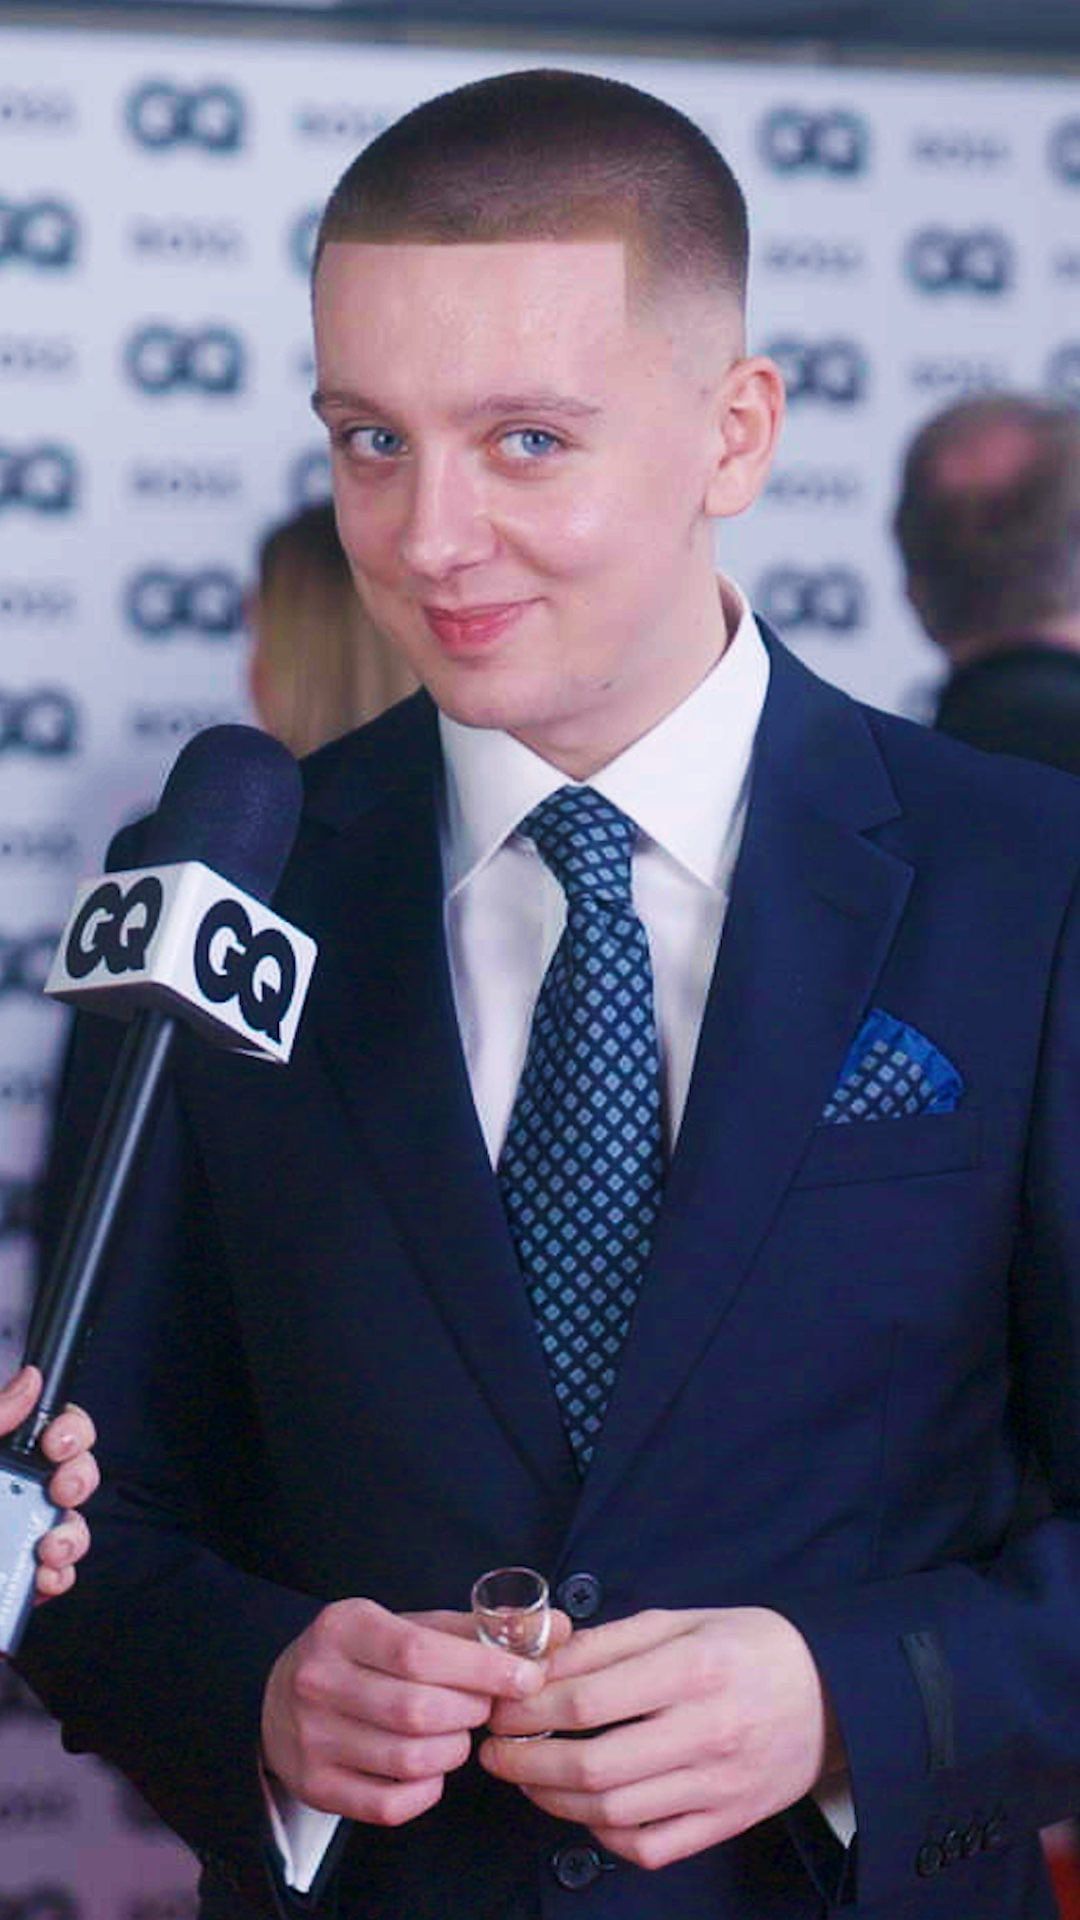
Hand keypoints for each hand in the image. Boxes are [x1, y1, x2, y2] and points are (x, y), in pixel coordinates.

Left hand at [0, 1365, 97, 1601]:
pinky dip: (59, 1576)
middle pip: (76, 1471)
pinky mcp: (15, 1580)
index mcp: (0, 1455)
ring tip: (50, 1550)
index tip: (55, 1444)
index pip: (53, 1428)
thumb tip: (29, 1378)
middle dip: (81, 1480)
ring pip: (73, 1524)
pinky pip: (57, 1573)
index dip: (70, 1429)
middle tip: (60, 1492)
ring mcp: (16, 1535)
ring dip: (73, 1535)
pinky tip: (43, 1579)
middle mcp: (12, 1490)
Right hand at [262, 1598, 569, 1827]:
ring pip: (410, 1758)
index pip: (419, 1652)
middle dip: (471, 1711)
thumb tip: (556, 1627)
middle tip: (486, 1705)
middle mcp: (319, 1681)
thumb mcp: (407, 1625)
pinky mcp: (315, 1786)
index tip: (527, 1676)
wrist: (279, 1696)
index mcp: (343, 1627)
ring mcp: (312, 1738)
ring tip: (456, 1731)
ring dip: (454, 1749)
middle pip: (419, 1710)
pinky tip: (430, 1766)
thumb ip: (478, 1629)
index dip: (482, 1668)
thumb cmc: (362, 1656)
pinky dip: (426, 1790)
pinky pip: (389, 1804)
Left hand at [481, 1606, 842, 1870]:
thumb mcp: (684, 1620)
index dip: (529, 1708)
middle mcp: (707, 1731)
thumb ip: (612, 1641)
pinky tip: (586, 1810)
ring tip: (527, 1778)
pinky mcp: (727, 1822)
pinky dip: (606, 1837)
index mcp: (695, 1668)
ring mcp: (719, 1786)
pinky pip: (652, 1847)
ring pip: (615, 1813)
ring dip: (554, 1800)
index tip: (500, 1706)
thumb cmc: (749, 1646)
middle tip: (496, 1751)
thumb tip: (542, 1660)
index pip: (589, 1699)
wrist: (832, 1695)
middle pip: (594, 1766)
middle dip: (527, 1763)